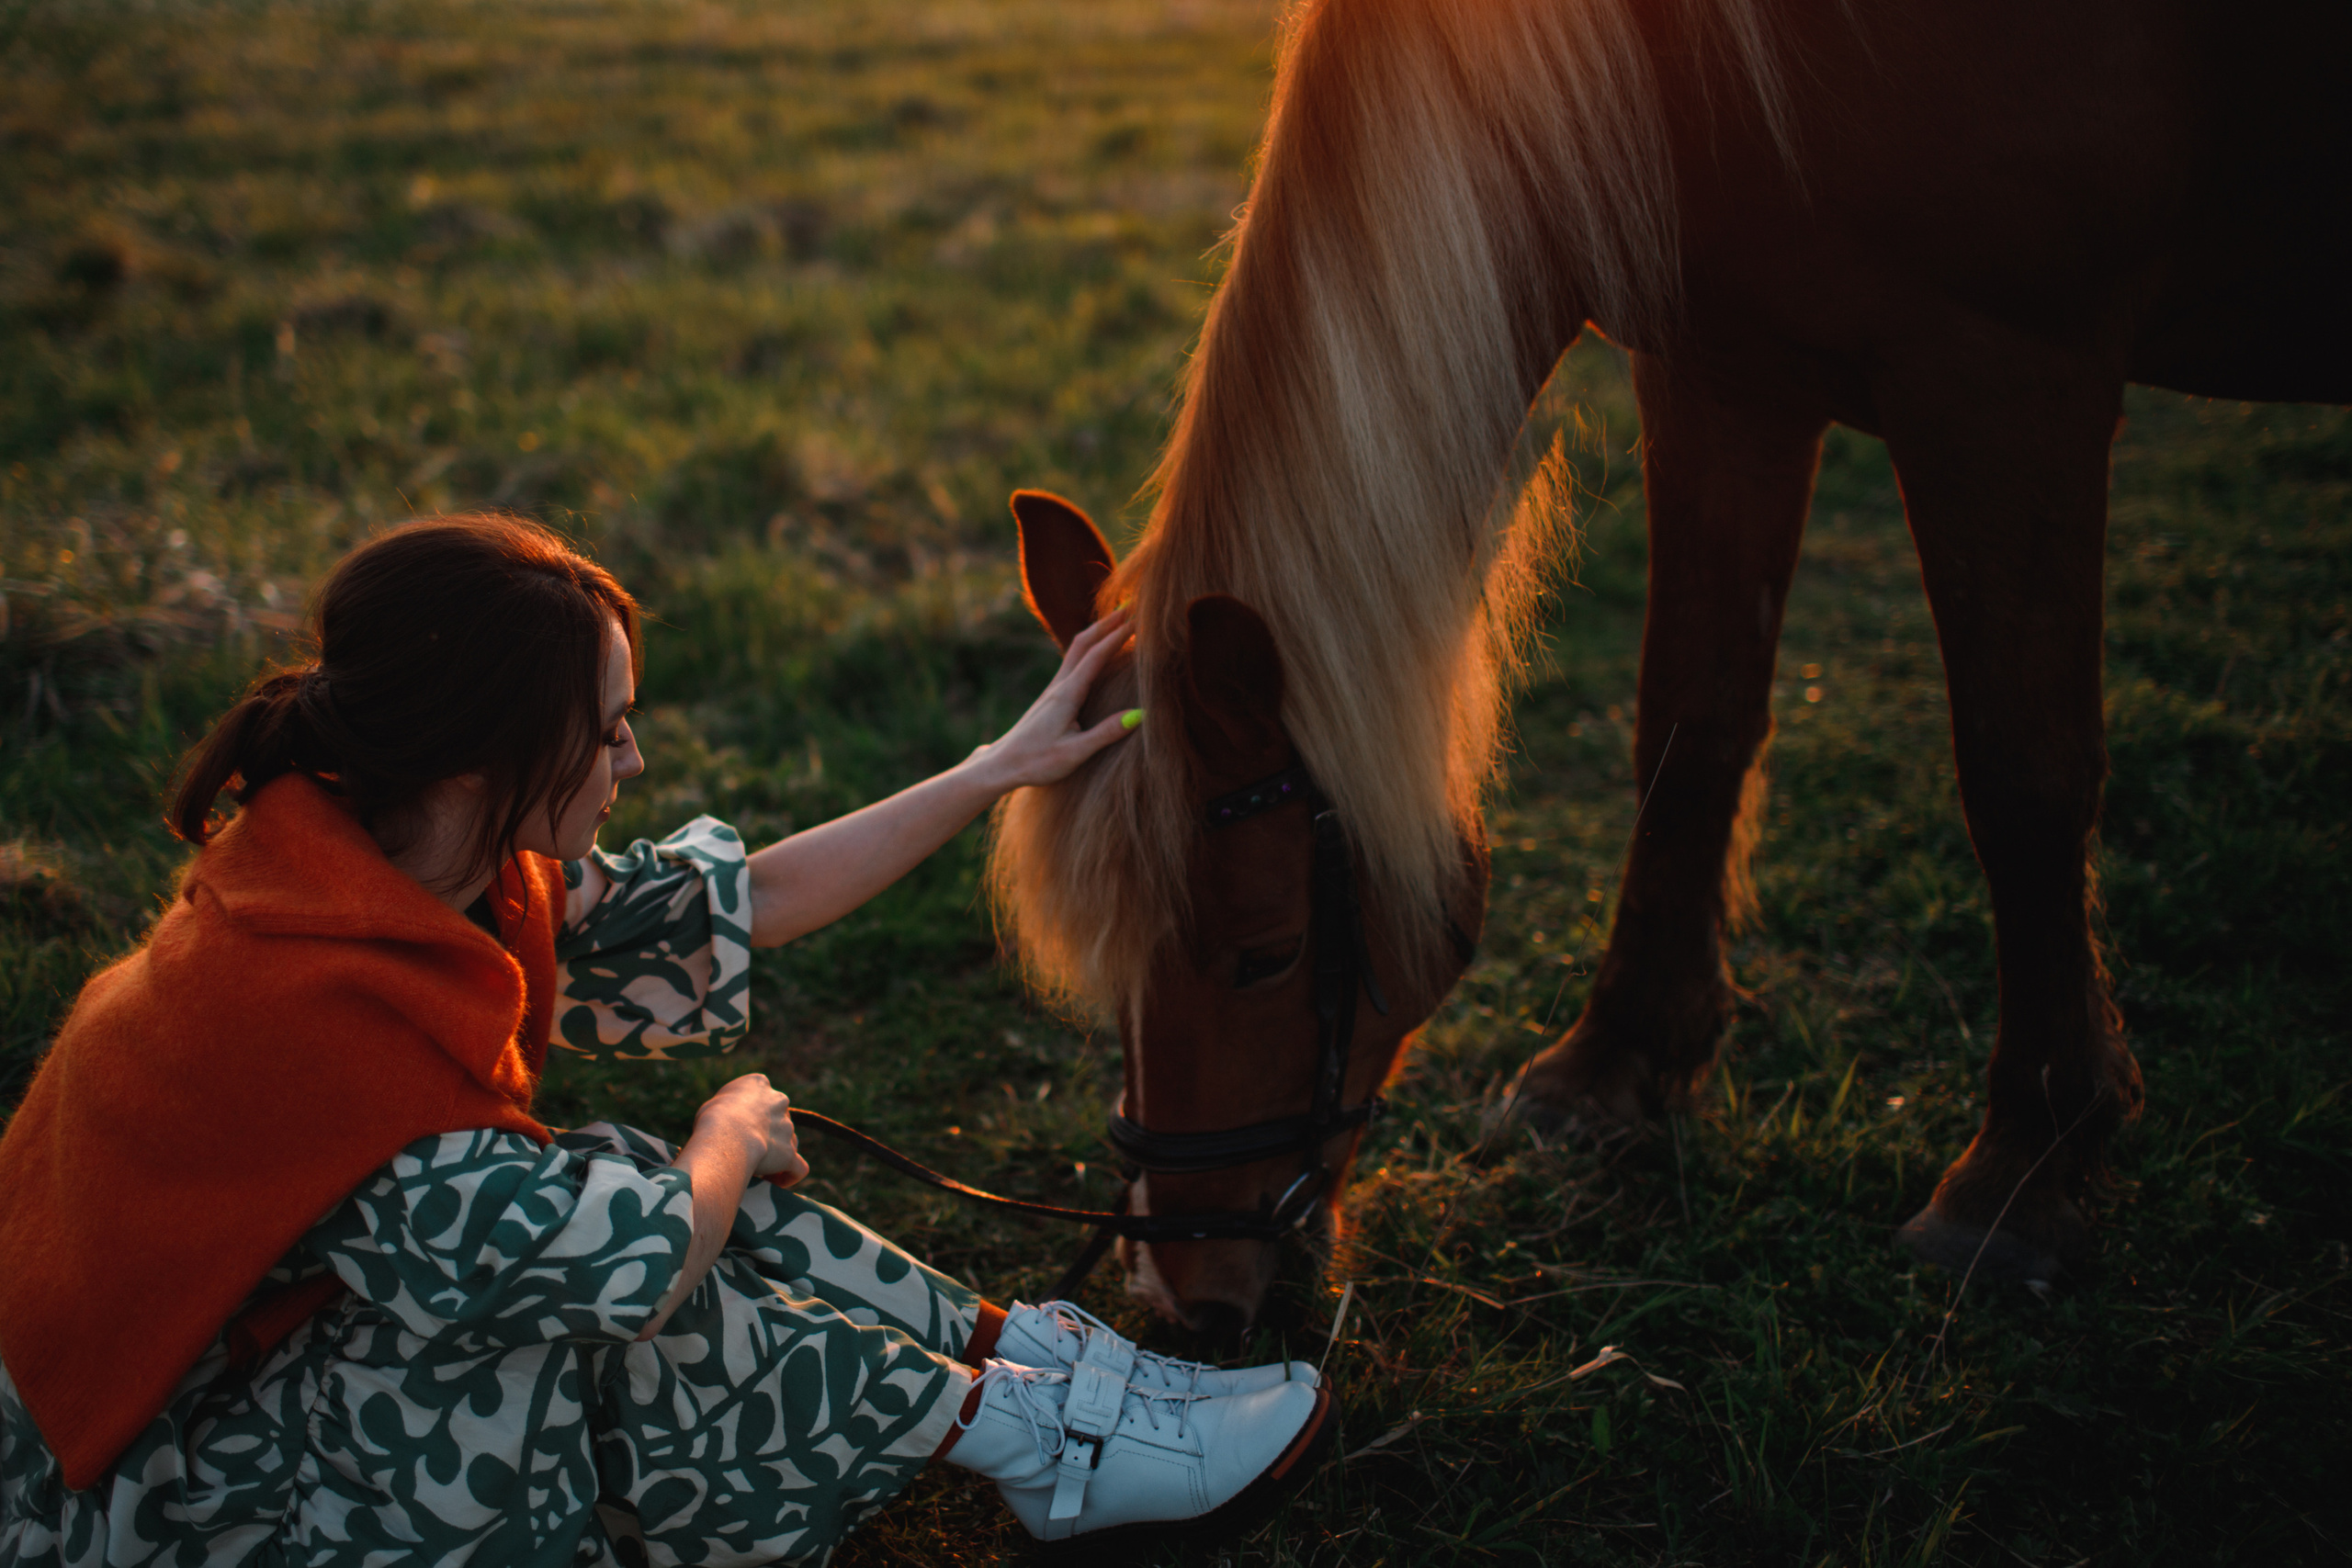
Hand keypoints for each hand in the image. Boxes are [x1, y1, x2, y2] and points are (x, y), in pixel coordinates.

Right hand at [694, 1073, 807, 1185]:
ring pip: (788, 1143)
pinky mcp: (789, 1152)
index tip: (740, 1130)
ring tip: (755, 1171)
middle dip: (767, 1136)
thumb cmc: (711, 1119)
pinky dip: (789, 1175)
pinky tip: (775, 1183)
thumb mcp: (714, 1103)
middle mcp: (778, 1101)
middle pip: (777, 1120)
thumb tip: (729, 1125)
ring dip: (775, 1157)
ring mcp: (787, 1127)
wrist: (725, 1135)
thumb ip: (729, 1109)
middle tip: (747, 1151)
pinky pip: (798, 1167)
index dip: (753, 1115)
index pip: (762, 1096)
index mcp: (758, 1084)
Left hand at [972, 607, 1139, 790]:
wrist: (1003, 764)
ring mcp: (1054, 688)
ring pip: (1077, 649)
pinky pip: (1074, 662)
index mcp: (1067, 694)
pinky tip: (1099, 650)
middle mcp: (1059, 685)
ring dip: (1098, 632)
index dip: (1118, 636)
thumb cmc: (1036, 761)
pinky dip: (1091, 647)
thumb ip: (1107, 733)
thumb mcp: (1075, 753)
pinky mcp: (1052, 696)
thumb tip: (1141, 714)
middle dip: (1107, 623)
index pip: (1097, 656)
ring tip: (1119, 621)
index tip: (1139, 619)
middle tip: (1131, 607)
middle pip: (1083, 642)